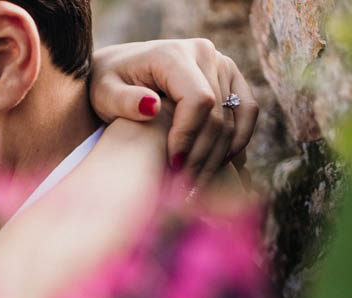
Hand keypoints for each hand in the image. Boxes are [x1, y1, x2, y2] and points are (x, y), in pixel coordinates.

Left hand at [89, 38, 257, 186]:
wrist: (119, 71)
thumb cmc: (107, 85)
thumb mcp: (103, 93)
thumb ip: (122, 101)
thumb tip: (152, 107)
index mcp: (173, 55)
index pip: (198, 99)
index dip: (189, 137)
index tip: (173, 167)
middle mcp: (203, 53)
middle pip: (217, 112)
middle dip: (201, 155)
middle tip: (185, 190)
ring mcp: (222, 63)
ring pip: (235, 116)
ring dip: (219, 155)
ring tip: (197, 186)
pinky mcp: (231, 77)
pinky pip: (247, 110)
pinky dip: (238, 139)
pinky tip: (220, 165)